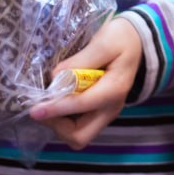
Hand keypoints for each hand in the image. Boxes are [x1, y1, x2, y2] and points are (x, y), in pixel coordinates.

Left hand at [29, 17, 141, 149]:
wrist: (138, 42)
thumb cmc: (121, 39)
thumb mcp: (105, 41)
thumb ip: (81, 60)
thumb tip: (55, 77)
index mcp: (114, 90)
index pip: (81, 105)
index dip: (56, 108)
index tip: (35, 108)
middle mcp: (111, 109)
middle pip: (80, 136)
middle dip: (57, 125)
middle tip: (43, 107)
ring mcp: (105, 113)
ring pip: (77, 136)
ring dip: (58, 124)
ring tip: (48, 102)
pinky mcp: (99, 112)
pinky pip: (77, 127)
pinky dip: (63, 120)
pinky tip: (57, 101)